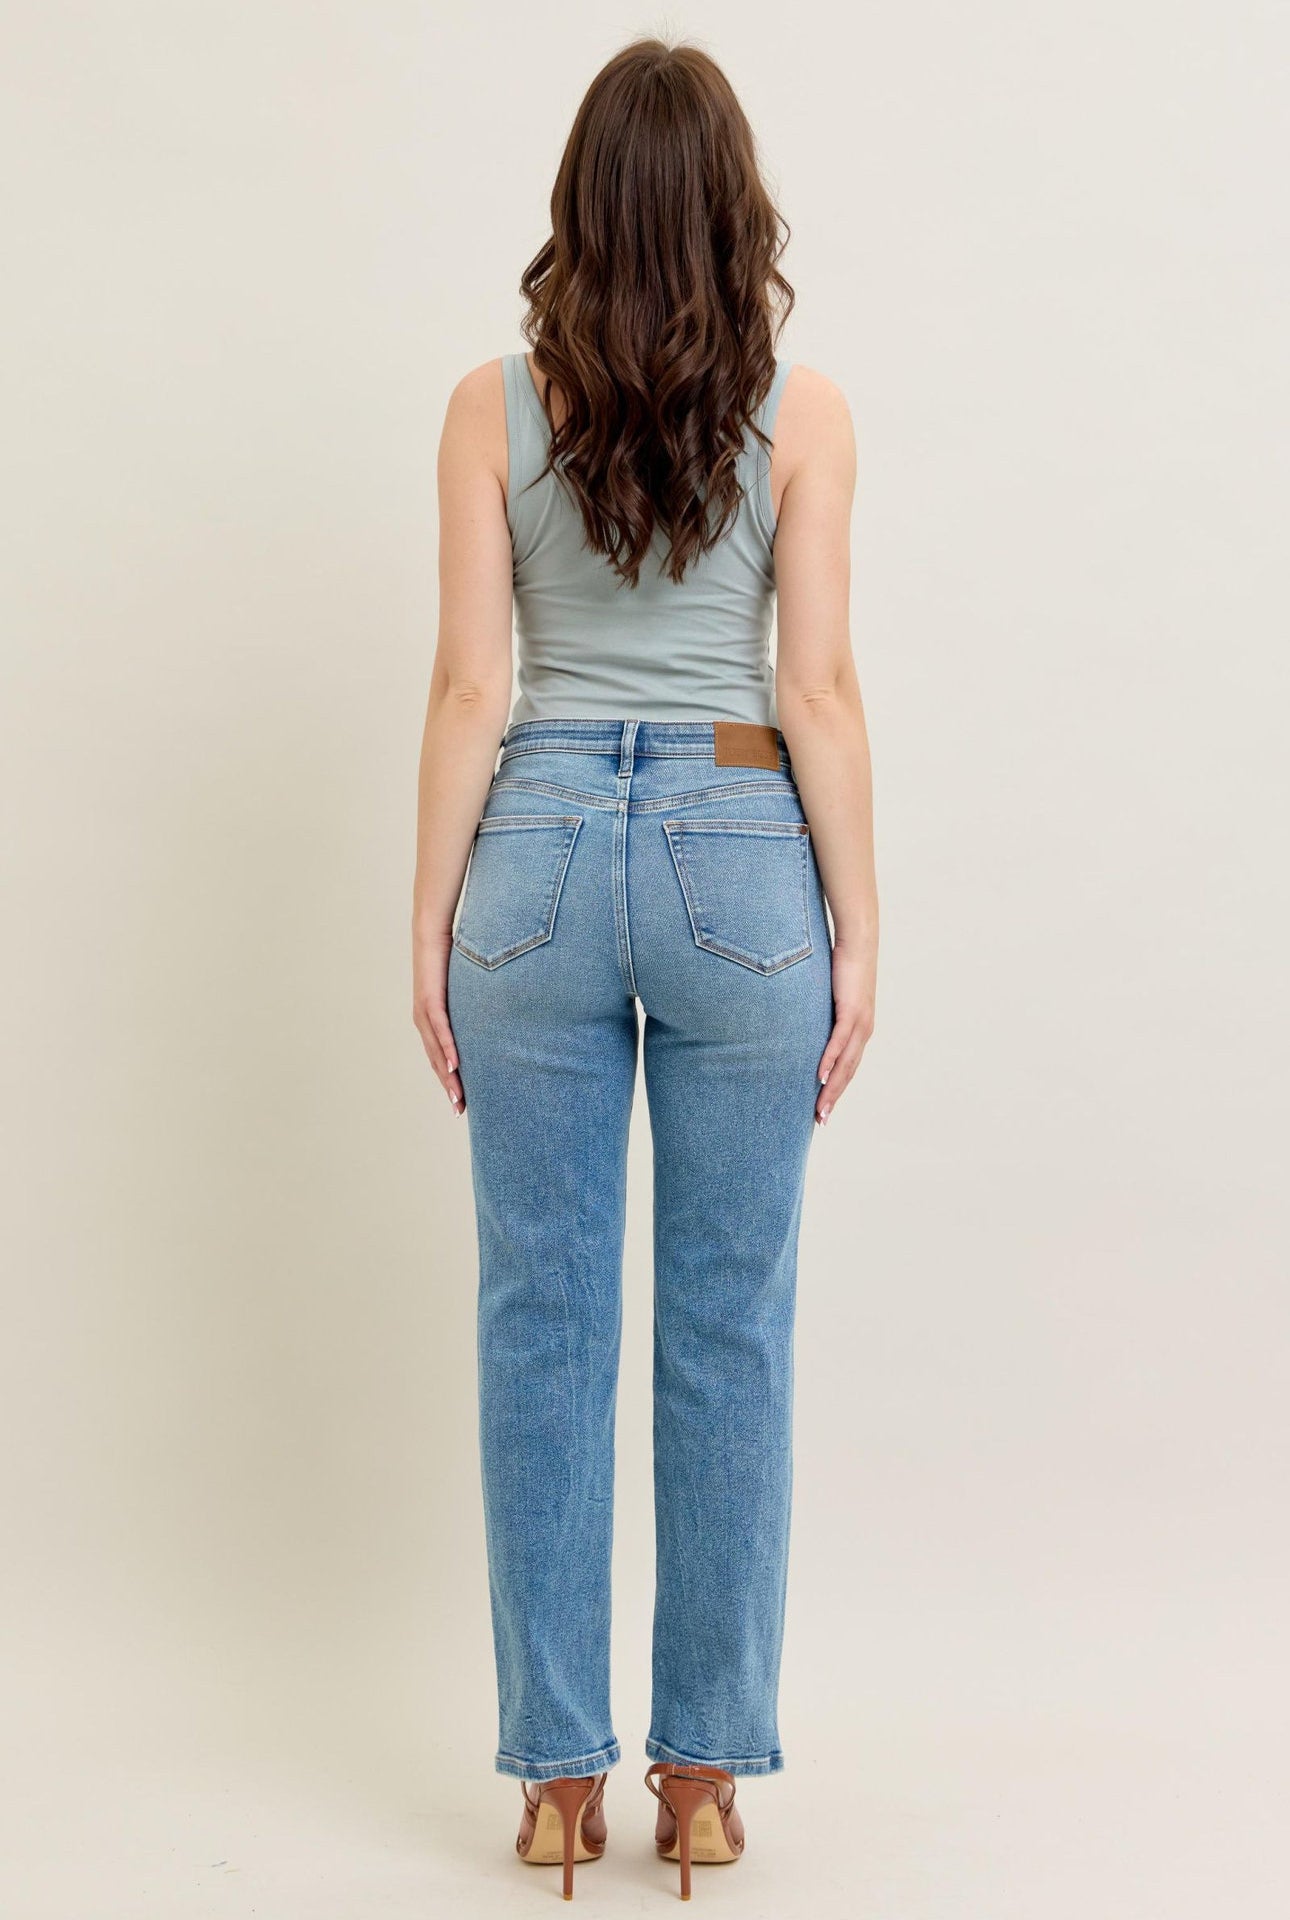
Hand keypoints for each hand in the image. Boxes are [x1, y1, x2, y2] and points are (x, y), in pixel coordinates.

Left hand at [413, 923, 465, 1114]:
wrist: (431, 932)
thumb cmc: (452, 958)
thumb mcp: (466, 988)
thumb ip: (476, 1005)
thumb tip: (497, 1016)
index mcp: (432, 1021)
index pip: (442, 1058)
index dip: (452, 1081)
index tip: (463, 1102)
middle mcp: (424, 1021)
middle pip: (438, 1061)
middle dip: (450, 1087)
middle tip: (460, 1110)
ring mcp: (424, 1012)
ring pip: (437, 1051)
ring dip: (447, 1075)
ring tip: (457, 1097)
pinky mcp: (429, 999)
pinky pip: (440, 1029)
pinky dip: (447, 1048)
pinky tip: (455, 1065)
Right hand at [815, 937, 874, 1125]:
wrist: (858, 942)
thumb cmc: (841, 966)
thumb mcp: (829, 996)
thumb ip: (821, 1014)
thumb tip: (801, 1023)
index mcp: (859, 1031)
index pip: (848, 1068)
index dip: (836, 1091)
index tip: (823, 1110)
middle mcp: (863, 1031)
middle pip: (848, 1073)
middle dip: (834, 1098)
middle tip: (820, 1121)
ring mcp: (860, 1023)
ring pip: (846, 1063)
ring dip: (832, 1088)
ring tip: (820, 1108)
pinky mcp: (852, 1011)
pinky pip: (839, 1042)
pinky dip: (830, 1060)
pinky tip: (820, 1076)